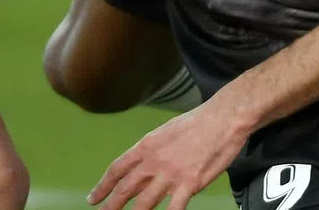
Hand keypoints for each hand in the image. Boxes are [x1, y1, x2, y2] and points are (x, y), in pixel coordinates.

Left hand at [87, 99, 253, 209]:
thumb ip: (153, 151)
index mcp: (147, 146)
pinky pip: (174, 208)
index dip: (103, 186)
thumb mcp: (167, 131)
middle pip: (125, 189)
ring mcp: (171, 174)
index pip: (117, 169)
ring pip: (144, 203)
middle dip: (111, 205)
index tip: (93, 198)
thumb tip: (144, 166)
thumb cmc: (199, 122)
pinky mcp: (190, 184)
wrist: (224, 117)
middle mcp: (154, 161)